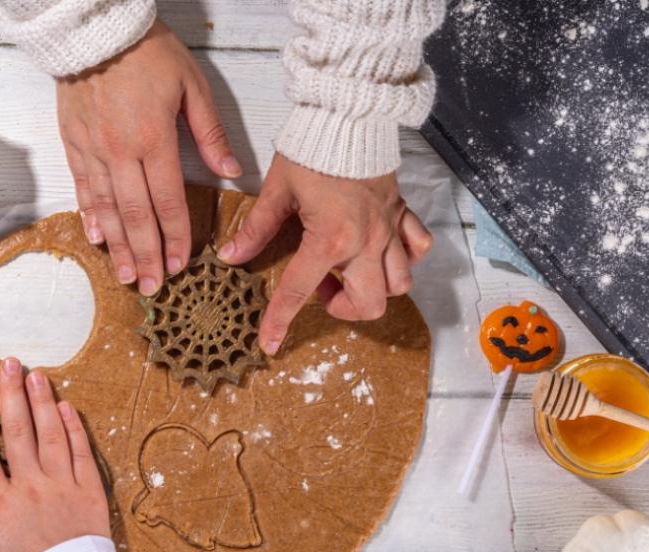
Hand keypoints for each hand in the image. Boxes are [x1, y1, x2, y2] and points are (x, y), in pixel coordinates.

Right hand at [0, 357, 110, 551]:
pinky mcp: (89, 491)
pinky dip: (73, 428)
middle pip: (18, 431)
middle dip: (10, 394)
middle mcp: (29, 486)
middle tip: (9, 364)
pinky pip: (80, 453)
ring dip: (42, 401)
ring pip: (50, 434)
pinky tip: (67, 407)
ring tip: (37, 374)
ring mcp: (61, 485)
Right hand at [57, 20, 240, 295]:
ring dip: (118, 247)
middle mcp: (119, 152)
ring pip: (106, 210)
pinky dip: (89, 216)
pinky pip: (82, 188)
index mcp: (153, 139)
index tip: (180, 265)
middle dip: (146, 256)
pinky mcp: (73, 144)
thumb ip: (210, 132)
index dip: (175, 238)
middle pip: (135, 216)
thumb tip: (233, 171)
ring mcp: (93, 150)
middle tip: (152, 288)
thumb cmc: (147, 51)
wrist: (93, 28)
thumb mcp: (190, 85)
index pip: (167, 202)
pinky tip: (96, 239)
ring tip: (126, 276)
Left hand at [219, 154, 433, 354]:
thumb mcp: (277, 190)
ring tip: (348, 271)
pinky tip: (382, 252)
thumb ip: (256, 228)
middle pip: (369, 304)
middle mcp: (366, 242)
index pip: (298, 292)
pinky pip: (417, 248)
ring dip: (374, 288)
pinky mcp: (402, 212)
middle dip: (344, 308)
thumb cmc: (313, 148)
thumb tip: (231, 254)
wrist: (351, 111)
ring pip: (399, 284)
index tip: (270, 343)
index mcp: (330, 239)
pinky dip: (405, 258)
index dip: (279, 321)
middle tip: (322, 288)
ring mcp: (389, 229)